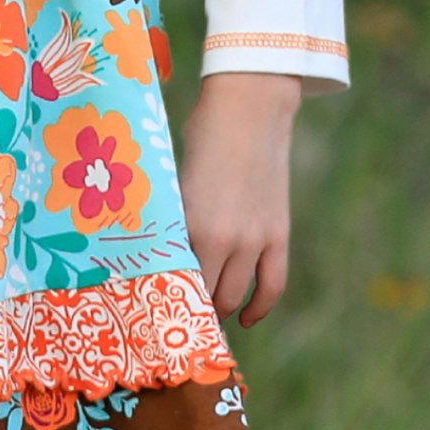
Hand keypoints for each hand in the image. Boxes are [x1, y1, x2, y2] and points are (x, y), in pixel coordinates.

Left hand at [180, 71, 301, 325]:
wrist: (251, 109)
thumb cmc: (202, 137)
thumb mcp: (176, 180)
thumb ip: (173, 219)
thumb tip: (157, 251)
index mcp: (192, 225)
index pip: (176, 280)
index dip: (165, 301)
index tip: (152, 314)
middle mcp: (225, 240)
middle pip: (205, 295)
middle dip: (191, 311)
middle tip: (176, 320)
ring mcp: (255, 240)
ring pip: (235, 295)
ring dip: (220, 311)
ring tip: (205, 319)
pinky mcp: (278, 234)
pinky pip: (272, 284)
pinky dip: (259, 306)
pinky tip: (246, 319)